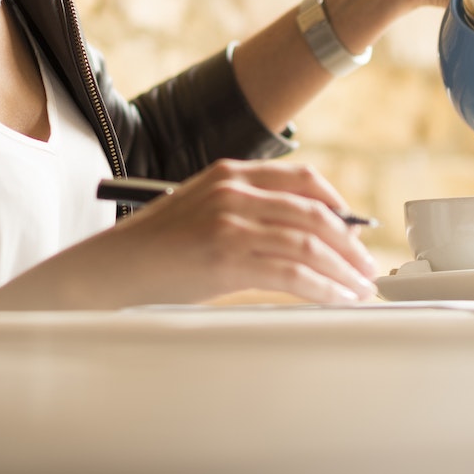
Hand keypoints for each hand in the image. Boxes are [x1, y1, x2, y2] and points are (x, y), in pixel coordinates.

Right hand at [0, 159, 378, 309]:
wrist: (107, 271)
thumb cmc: (152, 251)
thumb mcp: (200, 213)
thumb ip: (244, 213)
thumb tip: (298, 237)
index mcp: (229, 173)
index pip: (303, 179)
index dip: (339, 207)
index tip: (355, 233)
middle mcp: (233, 190)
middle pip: (315, 212)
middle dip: (350, 245)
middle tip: (367, 269)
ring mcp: (229, 221)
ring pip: (309, 243)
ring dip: (342, 271)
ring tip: (359, 290)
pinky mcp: (225, 256)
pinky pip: (290, 272)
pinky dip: (322, 288)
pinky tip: (334, 300)